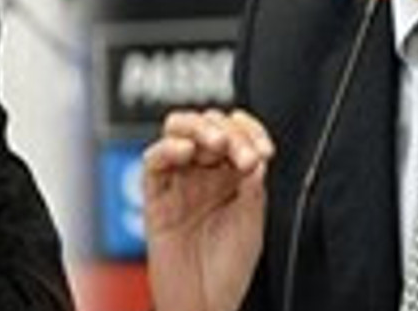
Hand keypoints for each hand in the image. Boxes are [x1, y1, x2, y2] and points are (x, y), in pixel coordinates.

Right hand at [143, 109, 273, 310]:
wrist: (204, 302)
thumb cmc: (228, 269)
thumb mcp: (252, 221)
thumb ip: (251, 183)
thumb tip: (251, 149)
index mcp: (231, 175)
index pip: (236, 132)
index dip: (250, 130)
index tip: (263, 149)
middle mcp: (204, 173)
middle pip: (207, 124)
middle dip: (227, 131)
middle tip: (241, 154)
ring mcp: (179, 181)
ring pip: (177, 131)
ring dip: (198, 128)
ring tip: (216, 143)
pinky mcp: (155, 195)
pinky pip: (154, 160)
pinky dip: (168, 148)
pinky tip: (186, 152)